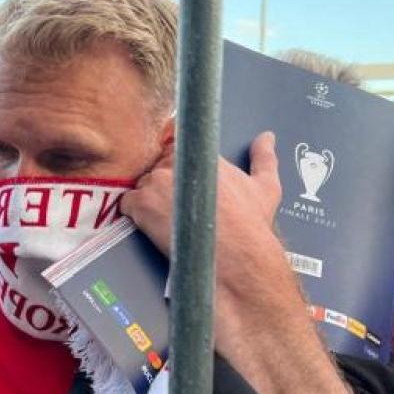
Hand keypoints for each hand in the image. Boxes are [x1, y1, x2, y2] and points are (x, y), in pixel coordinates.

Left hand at [119, 131, 279, 260]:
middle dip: (162, 185)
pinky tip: (149, 225)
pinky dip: (133, 214)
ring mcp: (157, 182)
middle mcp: (178, 163)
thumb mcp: (265, 186)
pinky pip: (126, 203)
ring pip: (141, 184)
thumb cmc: (250, 224)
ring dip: (147, 200)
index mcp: (203, 154)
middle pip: (157, 167)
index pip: (176, 149)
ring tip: (165, 219)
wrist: (237, 255)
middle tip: (174, 206)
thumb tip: (267, 138)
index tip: (179, 181)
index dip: (175, 167)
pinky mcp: (142, 204)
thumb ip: (264, 157)